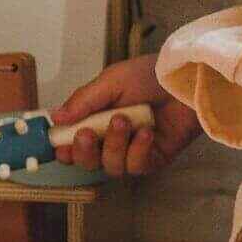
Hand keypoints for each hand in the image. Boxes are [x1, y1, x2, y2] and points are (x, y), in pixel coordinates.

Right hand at [49, 51, 200, 177]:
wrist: (186, 80)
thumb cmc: (150, 75)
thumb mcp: (111, 81)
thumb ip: (83, 101)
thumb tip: (55, 117)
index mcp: (96, 118)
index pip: (73, 143)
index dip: (65, 149)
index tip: (60, 146)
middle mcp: (112, 138)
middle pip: (88, 162)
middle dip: (84, 151)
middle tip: (87, 134)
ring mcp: (133, 151)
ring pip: (111, 166)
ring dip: (114, 145)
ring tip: (125, 121)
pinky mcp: (154, 159)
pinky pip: (137, 166)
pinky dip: (138, 150)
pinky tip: (146, 132)